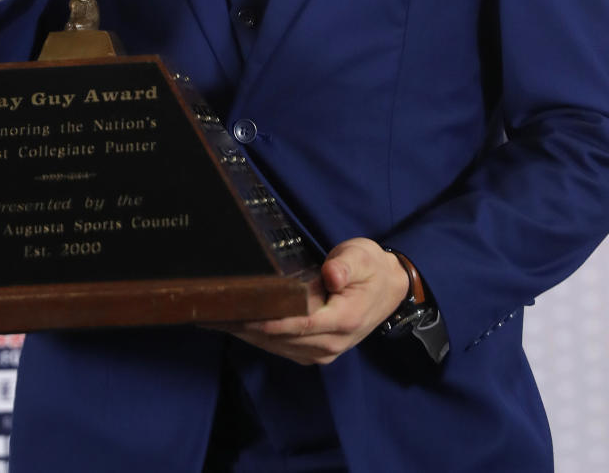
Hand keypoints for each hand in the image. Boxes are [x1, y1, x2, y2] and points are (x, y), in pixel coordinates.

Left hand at [225, 239, 409, 365]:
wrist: (389, 289)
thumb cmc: (371, 269)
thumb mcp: (362, 257)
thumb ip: (346, 266)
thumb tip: (332, 275)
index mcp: (345, 319)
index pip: (302, 324)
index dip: (273, 321)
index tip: (245, 316)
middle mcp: (334, 342)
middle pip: (286, 339)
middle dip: (252, 329)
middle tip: (219, 315)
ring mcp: (326, 351)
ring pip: (282, 347)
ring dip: (252, 337)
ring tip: (222, 321)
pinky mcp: (318, 351)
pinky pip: (285, 349)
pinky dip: (262, 340)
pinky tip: (242, 328)